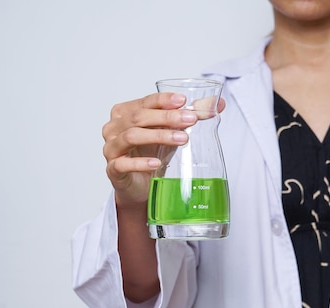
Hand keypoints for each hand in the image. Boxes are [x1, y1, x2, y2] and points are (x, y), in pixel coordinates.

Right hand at [102, 92, 225, 207]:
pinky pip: (123, 163)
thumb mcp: (172, 132)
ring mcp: (111, 148)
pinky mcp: (113, 169)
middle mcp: (115, 127)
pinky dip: (141, 162)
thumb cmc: (152, 153)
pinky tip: (157, 162)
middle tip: (190, 119)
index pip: (145, 101)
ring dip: (159, 136)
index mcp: (126, 112)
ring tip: (182, 139)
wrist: (140, 185)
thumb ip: (191, 116)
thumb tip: (218, 104)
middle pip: (139, 117)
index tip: (183, 101)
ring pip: (132, 136)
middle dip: (167, 117)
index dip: (164, 100)